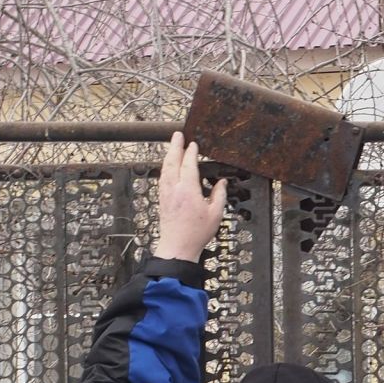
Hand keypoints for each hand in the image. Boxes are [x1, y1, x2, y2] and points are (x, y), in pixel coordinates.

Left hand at [151, 132, 226, 262]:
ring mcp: (166, 194)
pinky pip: (163, 178)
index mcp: (188, 190)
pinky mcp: (162, 199)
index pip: (189, 165)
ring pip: (165, 169)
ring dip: (168, 156)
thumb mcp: (215, 214)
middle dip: (175, 147)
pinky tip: (167, 167)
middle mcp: (174, 189)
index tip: (193, 144)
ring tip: (172, 147)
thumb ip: (219, 195)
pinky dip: (165, 168)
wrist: (177, 247)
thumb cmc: (196, 233)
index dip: (191, 153)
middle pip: (172, 162)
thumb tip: (221, 182)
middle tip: (177, 135)